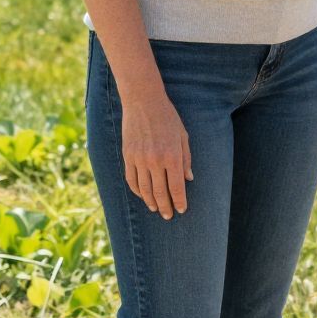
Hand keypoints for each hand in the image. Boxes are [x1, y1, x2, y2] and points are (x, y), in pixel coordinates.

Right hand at [121, 89, 192, 219]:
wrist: (143, 101)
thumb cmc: (167, 117)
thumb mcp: (183, 136)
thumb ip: (186, 159)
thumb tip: (189, 179)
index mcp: (172, 156)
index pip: (176, 187)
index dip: (179, 201)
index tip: (181, 210)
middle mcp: (155, 160)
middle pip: (160, 192)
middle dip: (165, 206)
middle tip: (168, 215)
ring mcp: (139, 159)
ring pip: (144, 189)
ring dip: (150, 201)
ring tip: (155, 209)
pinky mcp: (128, 155)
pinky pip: (131, 179)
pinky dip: (137, 190)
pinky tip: (142, 195)